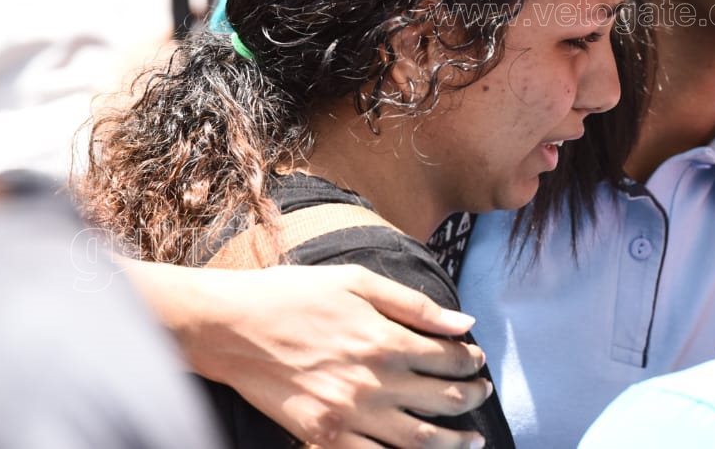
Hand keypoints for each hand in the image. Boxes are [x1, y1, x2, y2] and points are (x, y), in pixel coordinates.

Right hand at [142, 263, 490, 448]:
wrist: (231, 326)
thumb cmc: (293, 294)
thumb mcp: (357, 281)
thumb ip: (415, 305)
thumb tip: (464, 323)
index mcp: (384, 339)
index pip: (448, 358)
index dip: (471, 362)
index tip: (478, 361)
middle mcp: (373, 381)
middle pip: (441, 399)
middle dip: (470, 397)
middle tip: (482, 394)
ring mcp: (348, 414)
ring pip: (417, 439)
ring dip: (452, 441)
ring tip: (471, 440)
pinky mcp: (322, 436)